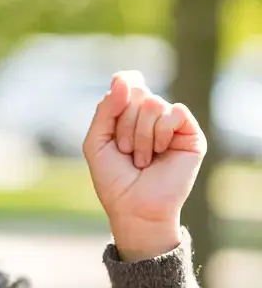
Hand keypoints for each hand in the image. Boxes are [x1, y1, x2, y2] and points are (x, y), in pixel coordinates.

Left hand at [83, 72, 205, 260]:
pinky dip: (161, 133)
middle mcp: (150, 116)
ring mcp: (170, 124)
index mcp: (127, 115)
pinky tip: (160, 152)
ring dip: (140, 135)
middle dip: (124, 124)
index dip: (123, 82)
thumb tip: (123, 79)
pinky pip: (176, 112)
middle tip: (125, 150)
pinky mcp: (190, 134)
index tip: (117, 96)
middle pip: (136, 93)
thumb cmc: (114, 179)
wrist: (134, 207)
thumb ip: (105, 110)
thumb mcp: (96, 142)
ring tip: (141, 159)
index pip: (127, 81)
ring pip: (154, 103)